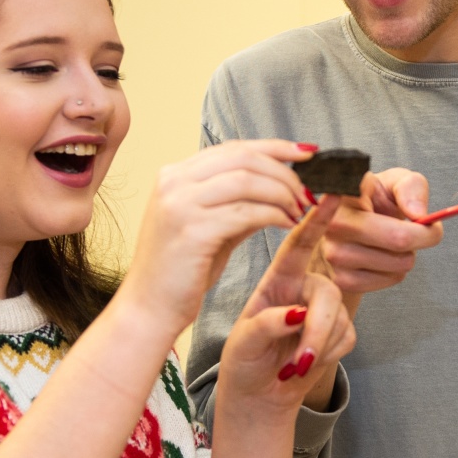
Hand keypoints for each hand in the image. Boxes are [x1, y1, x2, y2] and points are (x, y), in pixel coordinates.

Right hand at [120, 140, 311, 329]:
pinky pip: (246, 213)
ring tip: (300, 209)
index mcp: (174, 175)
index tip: (306, 153)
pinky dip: (274, 215)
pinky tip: (288, 224)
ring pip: (247, 181)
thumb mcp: (210, 227)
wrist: (149, 309)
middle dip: (284, 171)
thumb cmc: (180, 272)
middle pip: (243, 158)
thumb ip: (239, 203)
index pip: (233, 148)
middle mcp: (173, 182)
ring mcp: (180, 204)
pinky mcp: (192, 231)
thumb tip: (280, 186)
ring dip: (282, 193)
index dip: (275, 147)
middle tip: (308, 191)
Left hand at [216, 196, 355, 418]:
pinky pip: (347, 336)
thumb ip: (266, 324)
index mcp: (277, 278)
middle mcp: (303, 287)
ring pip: (339, 317)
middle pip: (327, 291)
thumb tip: (297, 314)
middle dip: (317, 327)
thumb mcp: (243, 342)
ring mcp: (321, 309)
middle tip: (299, 360)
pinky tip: (305, 365)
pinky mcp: (338, 332)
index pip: (298, 243)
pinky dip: (327, 356)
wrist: (258, 395)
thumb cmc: (244, 361)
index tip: (332, 193)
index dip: (315, 219)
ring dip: (318, 347)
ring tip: (291, 366)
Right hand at [320, 168, 443, 309]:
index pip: (368, 195)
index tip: (420, 214)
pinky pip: (392, 278)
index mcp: (344, 193)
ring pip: (400, 262)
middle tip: (422, 230)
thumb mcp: (394, 184)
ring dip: (408, 254)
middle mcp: (333, 222)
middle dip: (423, 236)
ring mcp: (334, 253)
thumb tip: (419, 215)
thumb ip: (411, 187)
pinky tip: (384, 258)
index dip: (401, 203)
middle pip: (399, 238)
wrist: (351, 235)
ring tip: (393, 243)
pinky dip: (398, 270)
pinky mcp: (342, 279)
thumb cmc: (375, 204)